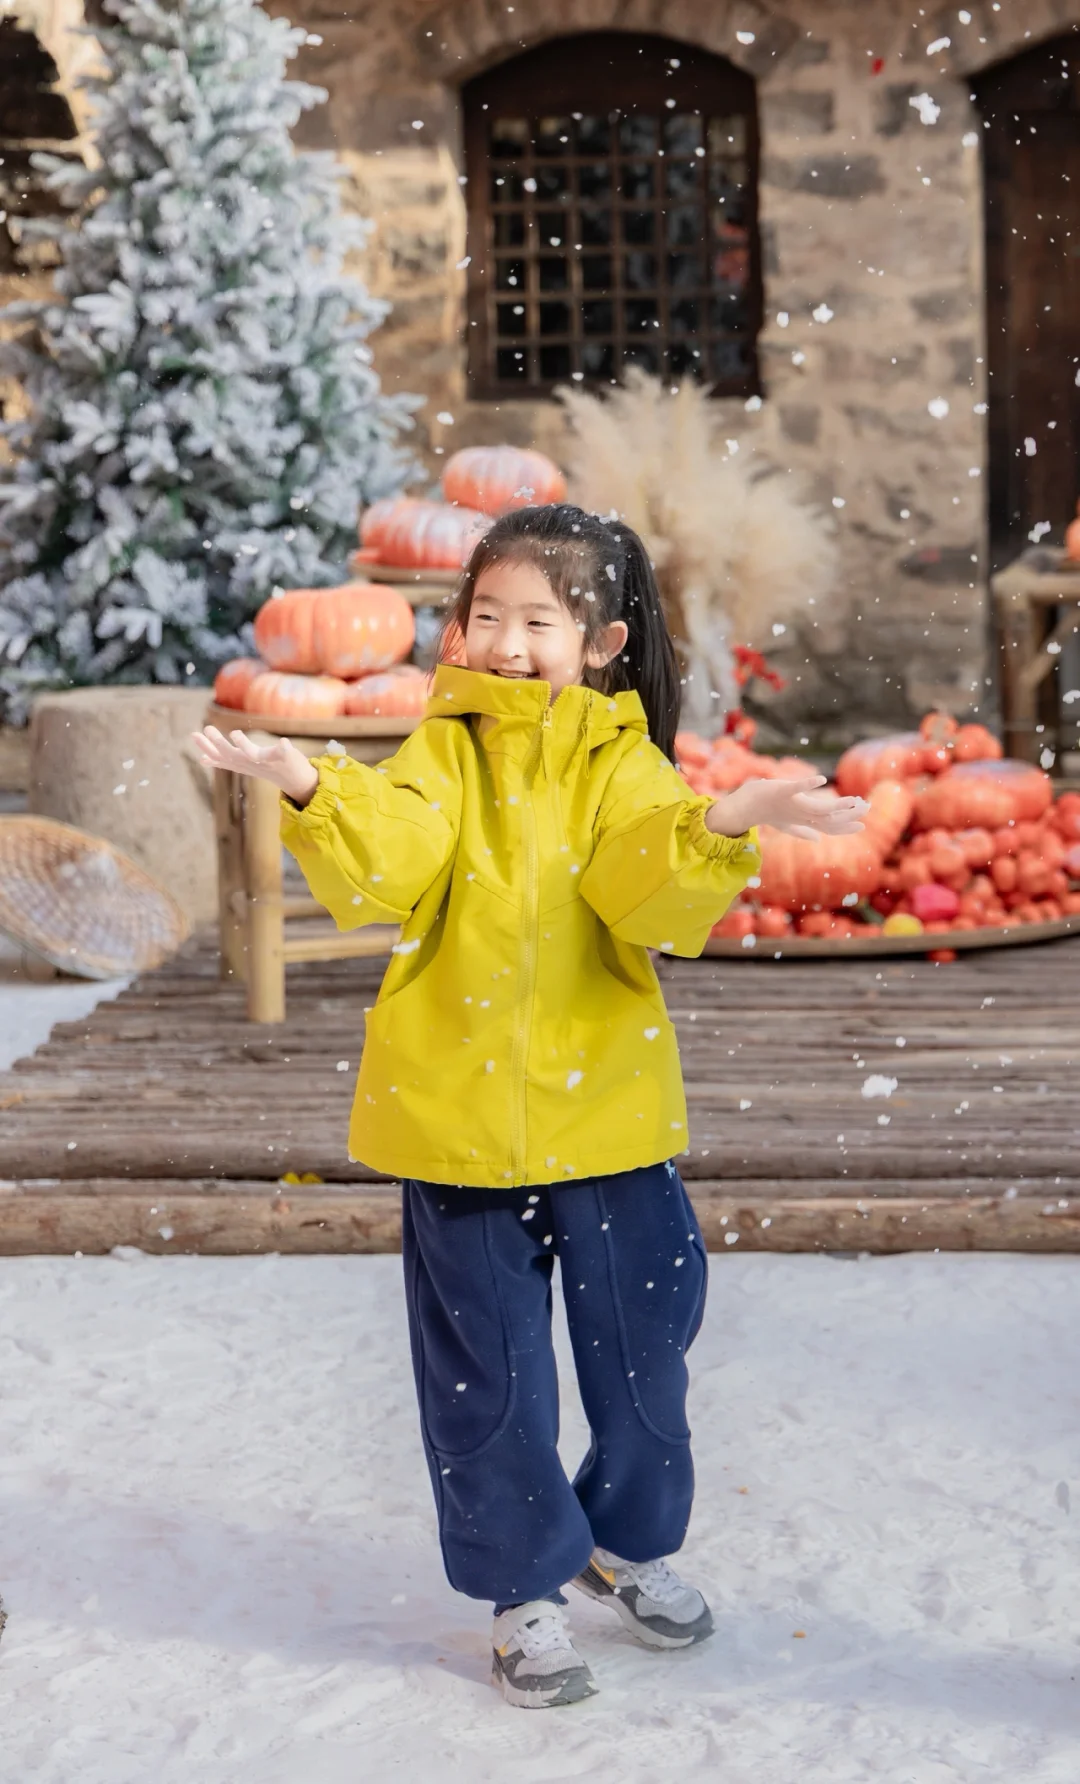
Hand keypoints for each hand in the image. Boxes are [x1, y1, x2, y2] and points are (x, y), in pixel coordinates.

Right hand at [191, 725, 319, 806]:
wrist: (290, 778)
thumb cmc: (263, 767)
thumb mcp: (239, 763)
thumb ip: (220, 759)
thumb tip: (201, 759)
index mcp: (239, 761)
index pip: (219, 755)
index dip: (206, 746)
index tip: (193, 734)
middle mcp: (250, 763)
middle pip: (231, 754)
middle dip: (218, 743)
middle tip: (207, 728)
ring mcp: (267, 761)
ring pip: (252, 754)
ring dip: (243, 745)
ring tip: (234, 733)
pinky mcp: (284, 757)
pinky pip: (282, 753)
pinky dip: (282, 748)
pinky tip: (283, 742)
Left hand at [706, 773, 867, 841]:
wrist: (743, 808)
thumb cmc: (767, 813)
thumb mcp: (786, 823)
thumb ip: (803, 831)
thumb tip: (817, 838)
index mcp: (803, 821)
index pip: (829, 827)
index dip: (846, 827)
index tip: (863, 825)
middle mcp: (800, 815)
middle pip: (829, 818)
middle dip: (849, 814)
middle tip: (866, 807)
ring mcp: (791, 805)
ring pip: (818, 807)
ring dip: (837, 804)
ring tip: (853, 800)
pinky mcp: (781, 792)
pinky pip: (796, 788)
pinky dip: (808, 784)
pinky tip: (821, 779)